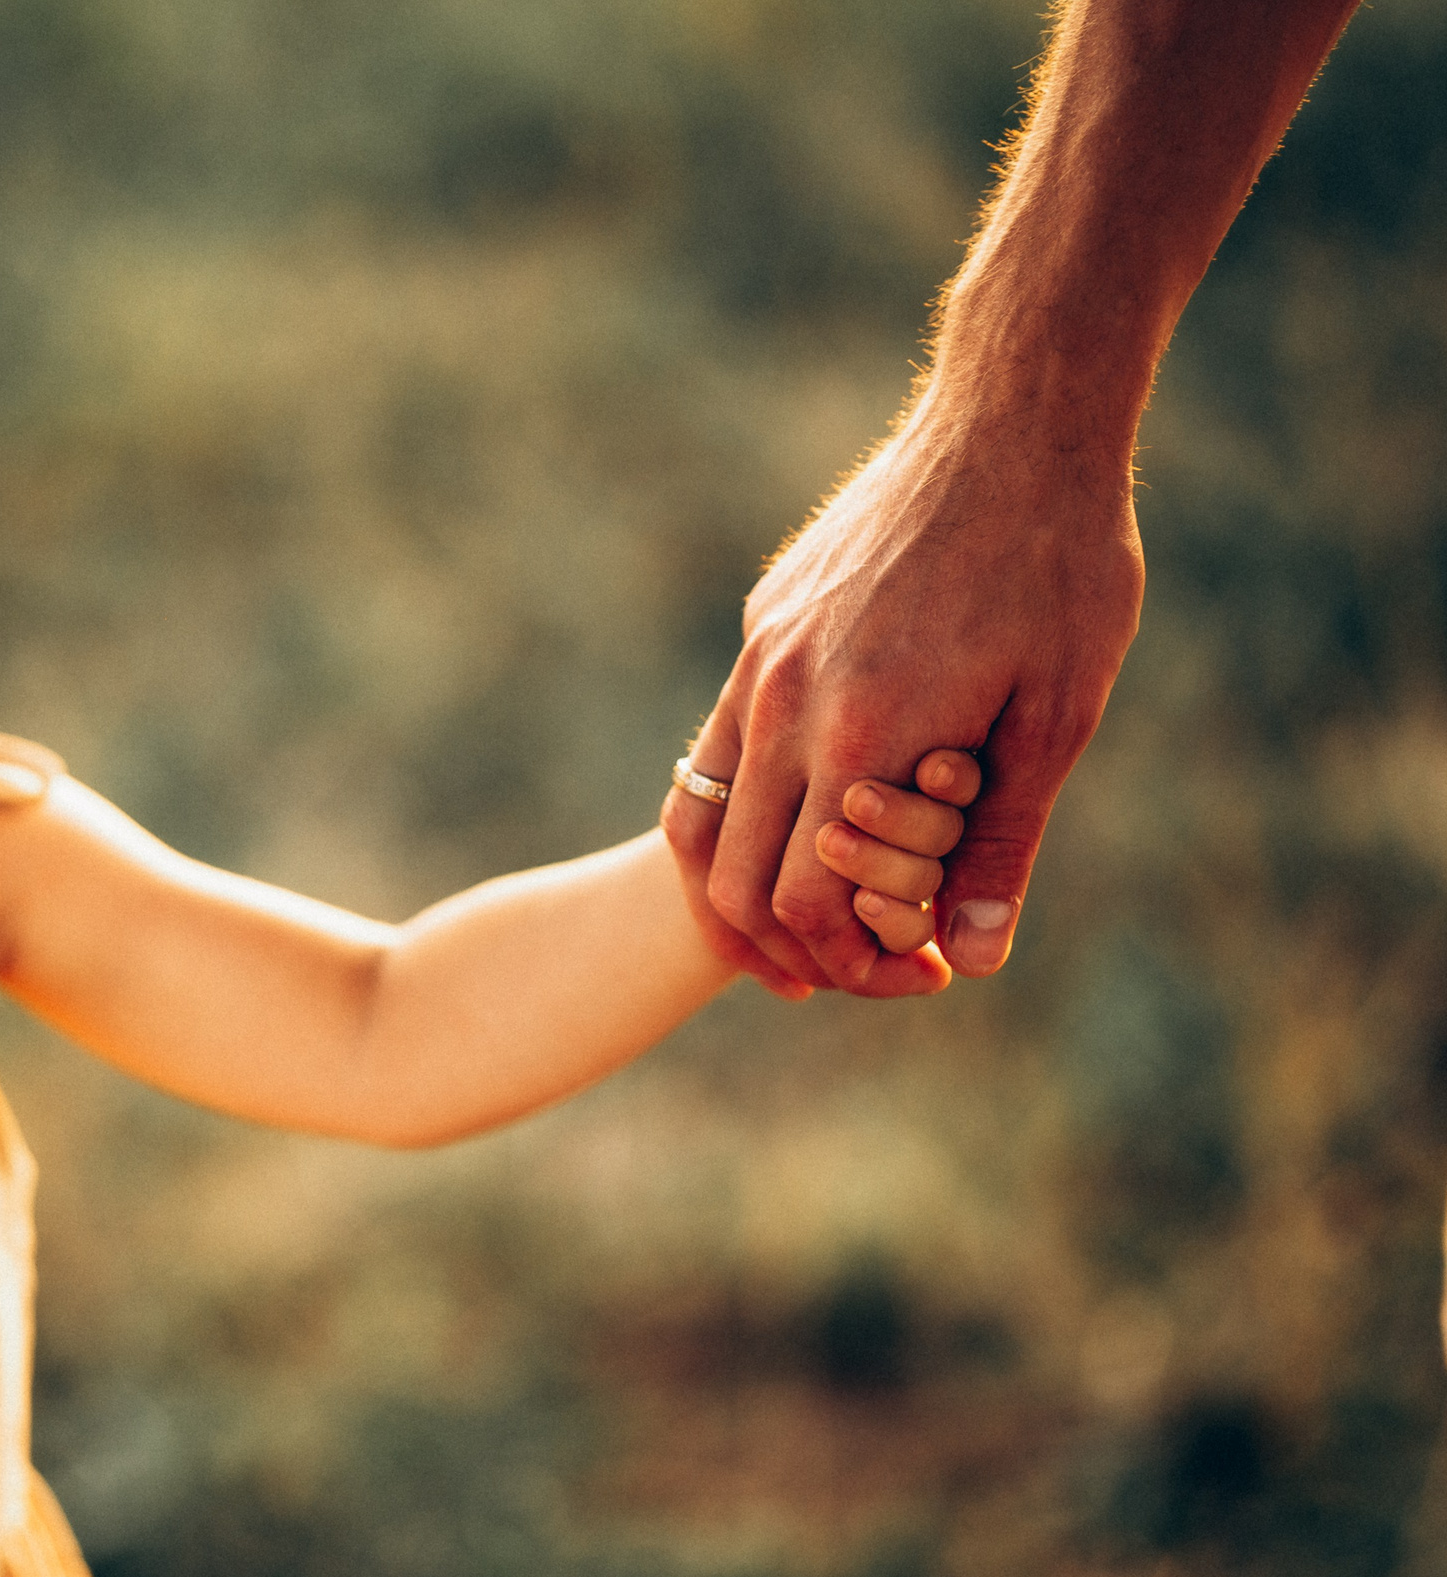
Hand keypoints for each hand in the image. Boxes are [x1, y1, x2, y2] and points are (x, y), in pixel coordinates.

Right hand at [659, 397, 1143, 996]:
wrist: (1012, 419)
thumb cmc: (1059, 564)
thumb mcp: (1057, 715)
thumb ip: (1001, 843)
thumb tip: (970, 957)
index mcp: (860, 736)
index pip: (805, 899)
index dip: (852, 960)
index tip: (913, 975)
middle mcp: (785, 702)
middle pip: (731, 874)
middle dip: (786, 945)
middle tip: (847, 973)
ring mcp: (760, 659)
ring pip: (701, 811)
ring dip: (738, 887)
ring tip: (792, 930)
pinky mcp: (763, 624)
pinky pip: (723, 741)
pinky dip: (748, 807)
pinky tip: (806, 818)